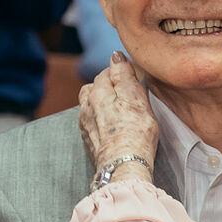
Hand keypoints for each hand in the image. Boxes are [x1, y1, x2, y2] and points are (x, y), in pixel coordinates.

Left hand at [77, 51, 158, 175]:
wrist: (123, 165)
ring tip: (120, 109)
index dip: (122, 73)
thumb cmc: (135, 132)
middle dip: (110, 86)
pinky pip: (92, 120)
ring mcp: (85, 123)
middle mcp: (87, 105)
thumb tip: (115, 55)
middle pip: (95, 87)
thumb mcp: (135, 97)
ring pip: (91, 104)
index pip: (107, 72)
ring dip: (103, 102)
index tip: (134, 79)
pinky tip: (112, 124)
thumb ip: (123, 74)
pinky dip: (101, 118)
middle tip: (129, 94)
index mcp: (97, 92)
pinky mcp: (88, 139)